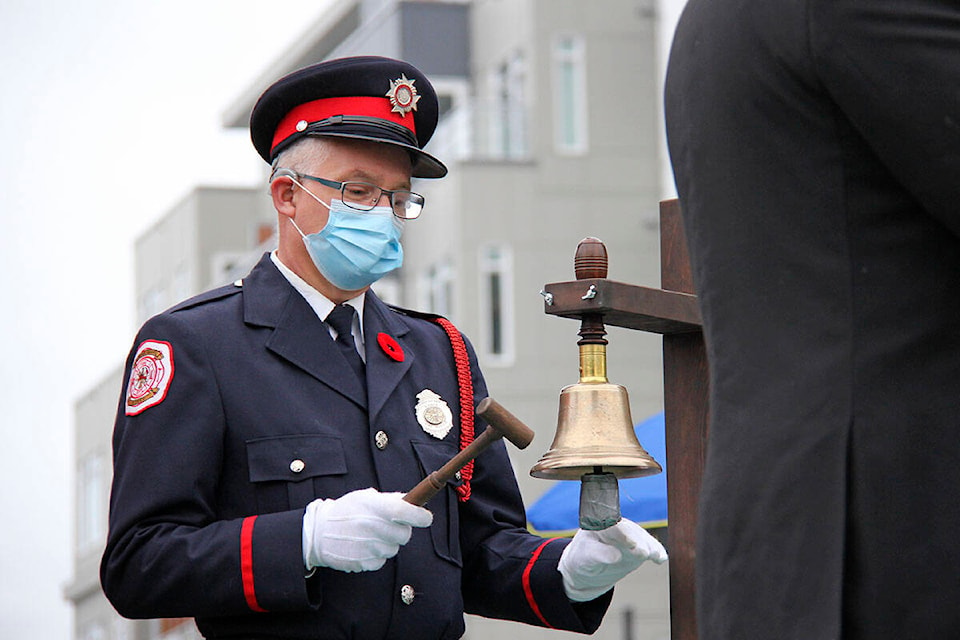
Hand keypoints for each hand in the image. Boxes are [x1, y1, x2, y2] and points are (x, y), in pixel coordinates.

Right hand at [302, 488, 432, 572]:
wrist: (318, 533)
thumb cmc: (346, 511)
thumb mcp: (365, 498)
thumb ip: (390, 500)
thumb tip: (413, 502)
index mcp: (373, 507)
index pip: (405, 512)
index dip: (420, 516)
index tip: (426, 518)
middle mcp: (371, 527)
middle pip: (405, 535)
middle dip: (401, 530)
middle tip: (390, 526)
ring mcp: (367, 547)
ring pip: (393, 549)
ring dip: (387, 543)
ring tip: (370, 535)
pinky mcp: (362, 563)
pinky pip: (381, 561)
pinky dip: (376, 555)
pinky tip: (363, 546)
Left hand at [558, 519, 667, 601]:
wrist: (588, 568)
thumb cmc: (583, 559)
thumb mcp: (586, 558)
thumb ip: (600, 554)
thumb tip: (616, 555)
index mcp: (599, 523)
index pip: (611, 524)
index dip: (621, 532)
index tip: (629, 543)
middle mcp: (617, 526)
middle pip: (629, 531)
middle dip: (637, 541)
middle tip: (643, 552)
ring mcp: (630, 537)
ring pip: (642, 540)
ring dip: (649, 547)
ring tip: (655, 556)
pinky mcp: (638, 548)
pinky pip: (650, 548)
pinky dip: (656, 552)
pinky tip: (660, 559)